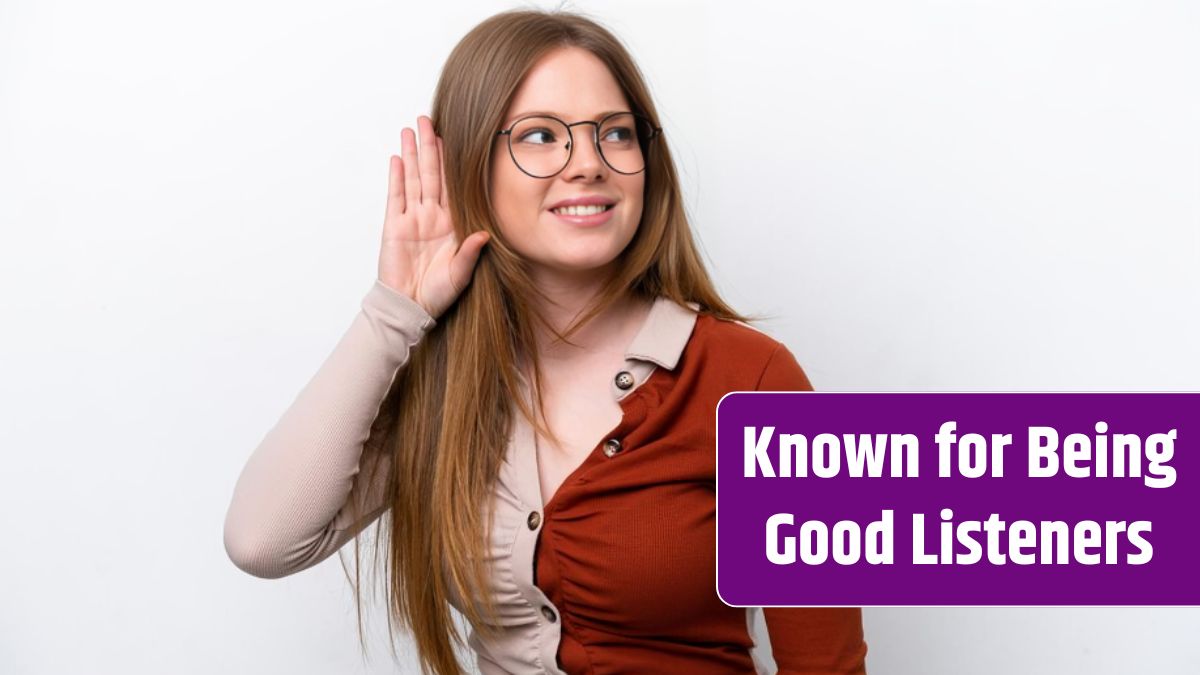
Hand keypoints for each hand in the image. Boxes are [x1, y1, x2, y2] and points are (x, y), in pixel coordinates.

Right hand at [377, 115, 489, 317]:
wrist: (410, 307)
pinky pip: (395, 195)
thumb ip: (470, 253)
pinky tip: (398, 157)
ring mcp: (412, 219)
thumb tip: (484, 235)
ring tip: (411, 129)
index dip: (453, 161)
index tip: (456, 137)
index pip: (453, 185)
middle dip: (430, 146)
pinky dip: (397, 176)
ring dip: (412, 153)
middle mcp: (432, 216)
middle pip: (432, 174)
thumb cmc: (438, 294)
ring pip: (413, 178)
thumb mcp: (461, 274)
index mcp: (452, 224)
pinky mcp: (393, 225)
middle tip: (428, 119)